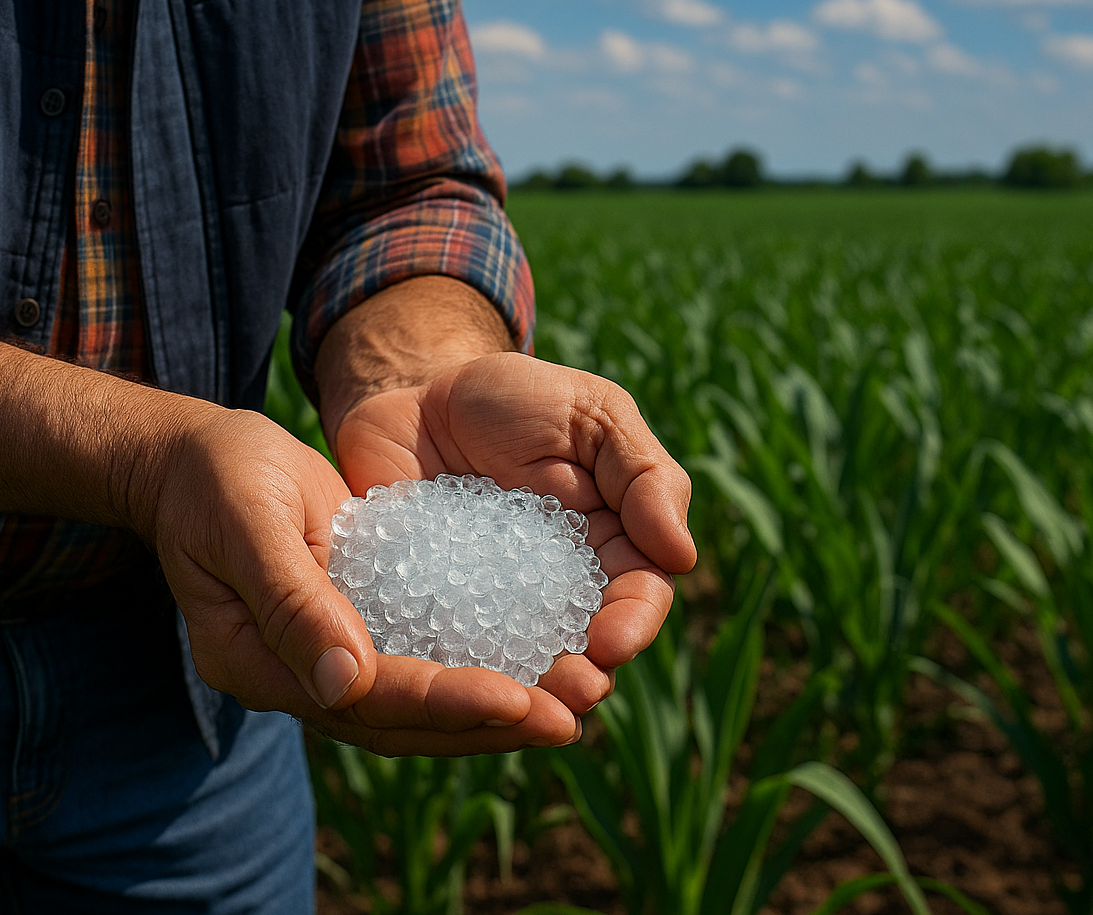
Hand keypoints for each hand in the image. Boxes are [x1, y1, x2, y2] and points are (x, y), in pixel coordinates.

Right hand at [140, 403, 579, 754]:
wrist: (192, 461)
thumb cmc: (215, 477)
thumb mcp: (249, 523)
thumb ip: (293, 602)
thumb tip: (346, 682)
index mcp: (257, 661)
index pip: (365, 698)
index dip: (444, 701)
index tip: (521, 700)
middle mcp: (292, 676)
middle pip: (398, 721)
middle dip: (483, 724)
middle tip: (567, 721)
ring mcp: (318, 659)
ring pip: (410, 705)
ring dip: (484, 713)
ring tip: (562, 710)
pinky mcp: (347, 628)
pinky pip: (413, 662)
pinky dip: (467, 669)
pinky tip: (526, 665)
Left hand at [331, 350, 696, 717]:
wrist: (410, 391)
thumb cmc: (515, 399)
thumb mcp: (591, 413)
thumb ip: (642, 475)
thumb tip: (681, 556)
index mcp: (607, 546)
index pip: (636, 596)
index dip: (632, 624)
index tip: (611, 642)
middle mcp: (552, 590)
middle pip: (580, 648)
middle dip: (582, 677)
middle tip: (568, 690)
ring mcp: (487, 606)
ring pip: (514, 664)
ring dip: (521, 692)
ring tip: (514, 703)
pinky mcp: (422, 609)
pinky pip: (436, 649)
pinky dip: (443, 671)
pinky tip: (441, 685)